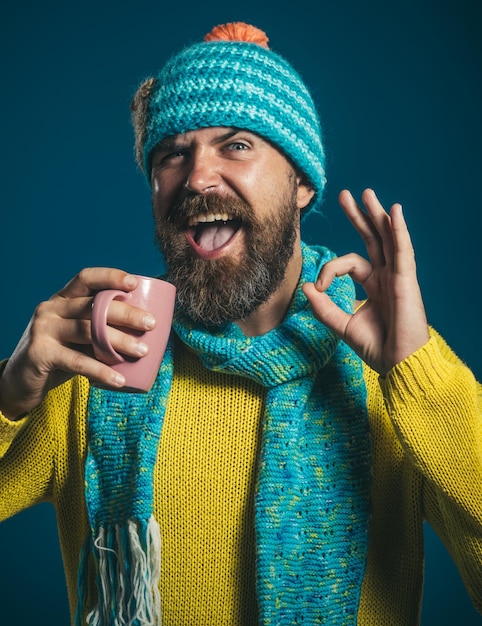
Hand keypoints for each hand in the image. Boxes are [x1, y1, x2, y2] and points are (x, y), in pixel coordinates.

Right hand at [0, 268, 156, 419]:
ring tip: (143, 351)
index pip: (86, 278)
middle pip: (93, 305)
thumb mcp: (78, 337)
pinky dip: (101, 371)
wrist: (20, 382)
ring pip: (88, 331)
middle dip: (126, 313)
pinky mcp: (40, 353)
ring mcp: (43, 329)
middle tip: (151, 324)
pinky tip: (119, 379)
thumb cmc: (60, 356)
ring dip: (119, 341)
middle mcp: (50, 308)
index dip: (110, 277)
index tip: (135, 284)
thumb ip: (100, 329)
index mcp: (62, 299)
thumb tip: (146, 331)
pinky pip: (77, 361)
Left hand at [303, 188, 429, 375]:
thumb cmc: (377, 347)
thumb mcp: (342, 326)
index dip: (330, 269)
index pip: (349, 262)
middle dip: (359, 216)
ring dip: (377, 215)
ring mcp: (398, 276)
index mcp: (374, 284)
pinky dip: (399, 231)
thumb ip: (324, 308)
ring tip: (367, 193)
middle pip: (372, 238)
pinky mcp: (407, 281)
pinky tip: (394, 213)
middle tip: (346, 195)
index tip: (317, 287)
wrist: (398, 364)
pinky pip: (403, 251)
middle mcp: (387, 276)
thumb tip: (306, 286)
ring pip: (387, 238)